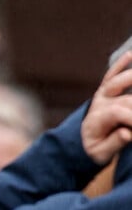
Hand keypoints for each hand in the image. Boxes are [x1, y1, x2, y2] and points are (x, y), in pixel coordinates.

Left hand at [82, 50, 131, 164]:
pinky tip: (129, 55)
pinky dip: (120, 65)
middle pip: (125, 100)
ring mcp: (100, 97)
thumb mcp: (100, 154)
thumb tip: (128, 133)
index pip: (118, 112)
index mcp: (95, 121)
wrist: (81, 143)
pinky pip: (110, 75)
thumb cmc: (94, 149)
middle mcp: (97, 106)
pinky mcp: (104, 91)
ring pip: (118, 83)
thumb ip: (114, 143)